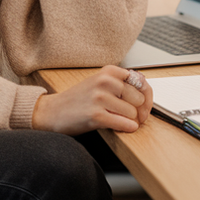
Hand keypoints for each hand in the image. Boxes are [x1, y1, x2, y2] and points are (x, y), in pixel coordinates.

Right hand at [32, 66, 152, 135]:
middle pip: (139, 99)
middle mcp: (104, 81)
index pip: (141, 82)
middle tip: (131, 117)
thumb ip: (122, 83)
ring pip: (133, 113)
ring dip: (130, 121)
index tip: (144, 106)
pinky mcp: (95, 115)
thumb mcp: (100, 83)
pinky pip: (124, 123)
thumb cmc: (78, 100)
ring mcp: (99, 98)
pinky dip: (127, 128)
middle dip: (138, 112)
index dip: (147, 97)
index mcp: (108, 71)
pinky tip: (122, 127)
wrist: (52, 112)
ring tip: (119, 121)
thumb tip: (146, 87)